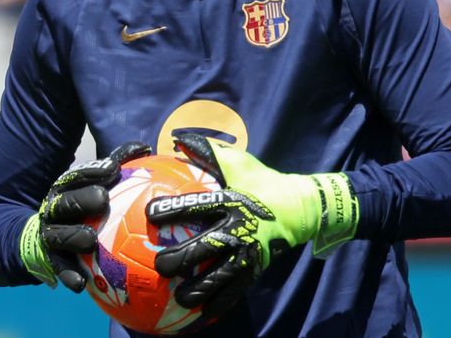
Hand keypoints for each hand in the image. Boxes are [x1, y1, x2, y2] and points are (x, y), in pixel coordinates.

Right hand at [20, 141, 151, 290]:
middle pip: (66, 202)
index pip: (78, 175)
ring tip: (91, 240)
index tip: (113, 168)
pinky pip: (59, 268)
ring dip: (74, 237)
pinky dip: (69, 275)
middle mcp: (54, 209)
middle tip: (103, 199)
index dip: (94, 171)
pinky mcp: (49, 260)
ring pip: (60, 235)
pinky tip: (80, 283)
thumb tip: (145, 148)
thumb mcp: (89, 186)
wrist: (35, 239)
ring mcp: (50, 234)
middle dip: (82, 200)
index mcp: (65, 189)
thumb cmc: (78, 209)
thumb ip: (113, 168)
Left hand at [145, 133, 357, 317]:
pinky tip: (203, 314)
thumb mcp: (238, 162)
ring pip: (218, 277)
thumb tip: (175, 137)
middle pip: (203, 248)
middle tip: (159, 266)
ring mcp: (247, 253)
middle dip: (179, 260)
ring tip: (180, 299)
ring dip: (197, 290)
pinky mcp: (256, 270)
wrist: (300, 208)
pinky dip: (219, 303)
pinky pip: (235, 291)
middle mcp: (237, 230)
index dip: (173, 209)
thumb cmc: (263, 182)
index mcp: (230, 202)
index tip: (151, 214)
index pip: (197, 206)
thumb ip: (207, 151)